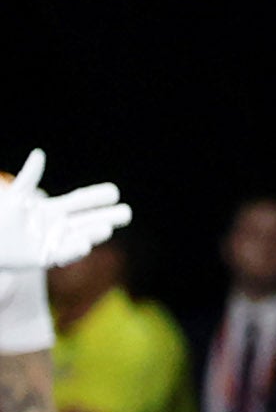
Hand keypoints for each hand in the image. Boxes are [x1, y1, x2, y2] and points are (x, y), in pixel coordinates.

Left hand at [0, 152, 129, 271]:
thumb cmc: (2, 215)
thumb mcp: (16, 195)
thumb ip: (29, 177)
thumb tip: (39, 153)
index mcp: (54, 209)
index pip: (81, 201)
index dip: (97, 197)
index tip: (115, 192)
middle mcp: (59, 226)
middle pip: (88, 220)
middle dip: (107, 216)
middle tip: (127, 213)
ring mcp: (56, 242)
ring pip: (81, 236)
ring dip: (94, 233)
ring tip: (107, 228)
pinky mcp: (47, 258)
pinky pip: (65, 254)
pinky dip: (75, 249)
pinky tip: (85, 244)